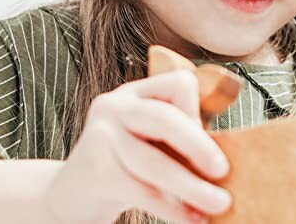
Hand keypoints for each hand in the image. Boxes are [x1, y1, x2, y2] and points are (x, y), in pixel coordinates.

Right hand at [42, 70, 231, 223]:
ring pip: (154, 161)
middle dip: (199, 146)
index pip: (179, 84)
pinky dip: (171, 208)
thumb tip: (226, 159)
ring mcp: (100, 134)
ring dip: (192, 186)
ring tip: (219, 204)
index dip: (198, 113)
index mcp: (136, 92)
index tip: (207, 145)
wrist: (68, 197)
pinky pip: (141, 189)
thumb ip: (180, 140)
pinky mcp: (94, 169)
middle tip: (223, 171)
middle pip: (164, 118)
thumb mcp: (152, 142)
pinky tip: (191, 219)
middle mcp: (115, 104)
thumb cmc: (125, 167)